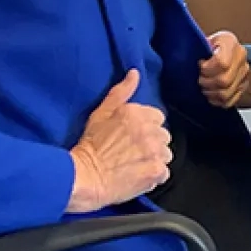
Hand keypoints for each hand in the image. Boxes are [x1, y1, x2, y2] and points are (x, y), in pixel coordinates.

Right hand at [68, 70, 171, 212]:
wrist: (84, 176)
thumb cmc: (89, 145)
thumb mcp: (101, 113)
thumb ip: (121, 91)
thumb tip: (135, 73)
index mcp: (138, 114)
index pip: (158, 117)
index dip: (147, 127)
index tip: (134, 136)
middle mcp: (150, 131)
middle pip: (164, 136)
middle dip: (152, 143)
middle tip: (134, 151)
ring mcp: (155, 152)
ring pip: (166, 154)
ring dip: (155, 159)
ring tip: (136, 164)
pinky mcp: (156, 171)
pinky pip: (164, 173)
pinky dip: (154, 176)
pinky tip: (139, 176)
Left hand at [197, 30, 248, 108]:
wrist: (211, 49)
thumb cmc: (202, 45)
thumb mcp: (198, 41)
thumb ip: (195, 48)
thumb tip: (184, 57)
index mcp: (229, 41)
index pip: (222, 63)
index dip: (207, 69)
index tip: (200, 66)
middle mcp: (240, 56)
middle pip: (224, 80)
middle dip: (207, 82)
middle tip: (200, 78)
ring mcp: (243, 72)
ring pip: (226, 93)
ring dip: (211, 93)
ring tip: (204, 86)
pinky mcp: (243, 85)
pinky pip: (230, 100)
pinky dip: (217, 101)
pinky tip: (211, 93)